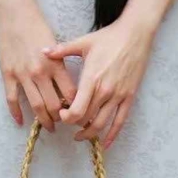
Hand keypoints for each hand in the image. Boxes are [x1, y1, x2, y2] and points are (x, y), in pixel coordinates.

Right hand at [0, 0, 75, 129]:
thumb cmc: (37, 25)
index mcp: (56, 64)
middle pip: (54, 105)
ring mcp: (23, 75)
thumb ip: (61, 64)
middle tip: (65, 123)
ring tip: (49, 127)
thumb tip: (67, 85)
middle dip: (61, 118)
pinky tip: (21, 121)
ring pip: (36, 106)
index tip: (78, 112)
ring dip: (44, 120)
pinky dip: (16, 113)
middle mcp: (41, 72)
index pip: (70, 94)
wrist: (16, 11)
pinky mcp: (8, 74)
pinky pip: (12, 99)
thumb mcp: (56, 44)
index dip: (76, 106)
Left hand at [44, 17, 155, 146]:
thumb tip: (42, 51)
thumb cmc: (109, 37)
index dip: (66, 118)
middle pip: (86, 119)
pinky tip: (104, 143)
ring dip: (89, 133)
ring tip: (80, 135)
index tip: (62, 114)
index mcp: (91, 79)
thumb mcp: (83, 42)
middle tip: (68, 122)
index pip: (76, 110)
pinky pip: (120, 122)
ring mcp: (118, 95)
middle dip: (74, 124)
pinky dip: (112, 135)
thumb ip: (61, 50)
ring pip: (101, 124)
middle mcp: (105, 91)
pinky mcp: (129, 97)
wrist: (135, 34)